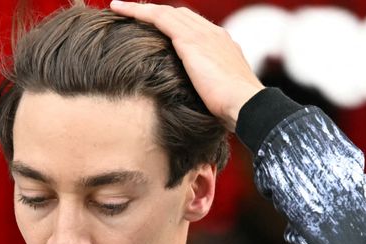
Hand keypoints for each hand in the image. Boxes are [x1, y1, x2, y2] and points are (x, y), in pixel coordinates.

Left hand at [109, 0, 263, 130]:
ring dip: (140, 9)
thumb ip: (209, 91)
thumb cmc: (235, 110)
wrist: (246, 105)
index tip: (158, 30)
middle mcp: (213, 34)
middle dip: (157, 13)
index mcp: (223, 45)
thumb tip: (199, 105)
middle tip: (133, 14)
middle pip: (179, 15)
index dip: (174, 25)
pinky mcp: (190, 40)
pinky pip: (158, 18)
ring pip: (165, 12)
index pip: (194, 27)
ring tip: (119, 8)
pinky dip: (137, 11)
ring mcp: (203, 34)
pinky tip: (119, 9)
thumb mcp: (221, 97)